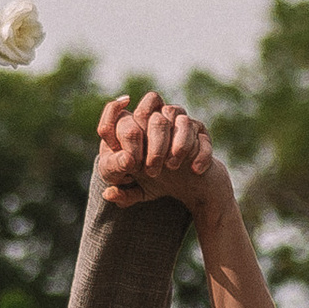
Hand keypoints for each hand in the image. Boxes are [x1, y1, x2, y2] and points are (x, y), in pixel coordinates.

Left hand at [96, 90, 215, 211]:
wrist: (190, 184)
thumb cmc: (157, 182)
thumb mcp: (138, 192)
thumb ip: (123, 195)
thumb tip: (109, 193)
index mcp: (131, 129)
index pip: (115, 112)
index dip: (119, 130)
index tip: (129, 157)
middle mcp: (152, 119)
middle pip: (146, 112)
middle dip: (150, 144)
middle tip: (152, 171)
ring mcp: (177, 122)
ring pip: (175, 116)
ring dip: (174, 144)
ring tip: (172, 167)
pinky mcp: (199, 131)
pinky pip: (198, 133)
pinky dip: (197, 151)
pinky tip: (194, 169)